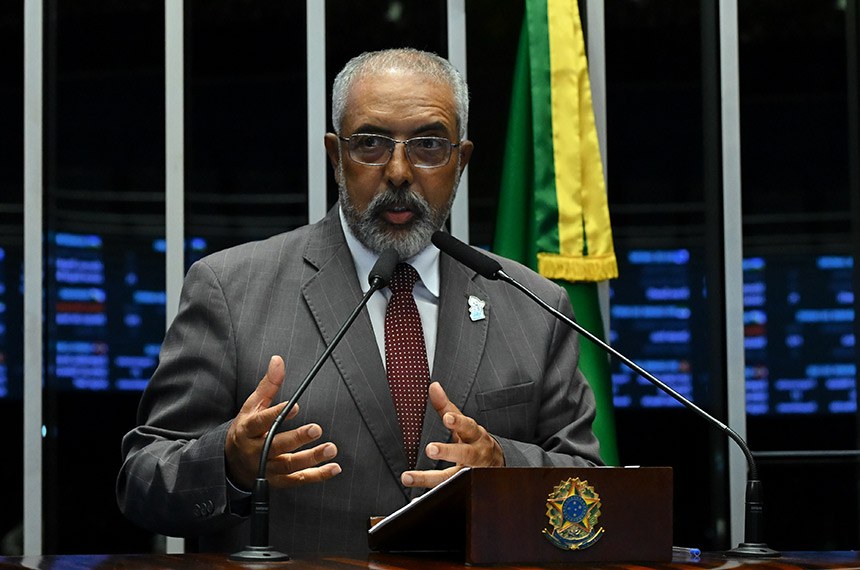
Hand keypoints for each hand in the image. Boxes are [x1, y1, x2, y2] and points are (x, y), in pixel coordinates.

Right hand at [224, 355, 340, 489]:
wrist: (232, 463)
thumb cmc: (247, 428)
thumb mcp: (252, 406)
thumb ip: (268, 385)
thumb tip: (278, 360)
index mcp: (247, 430)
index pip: (260, 422)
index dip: (275, 415)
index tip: (294, 407)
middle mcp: (255, 451)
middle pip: (276, 446)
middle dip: (297, 438)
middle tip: (316, 429)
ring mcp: (266, 469)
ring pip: (289, 465)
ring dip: (311, 458)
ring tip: (331, 448)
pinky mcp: (277, 481)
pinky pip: (298, 480)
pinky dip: (317, 475)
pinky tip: (334, 467)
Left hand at [401, 381, 503, 488]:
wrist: (496, 466)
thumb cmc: (476, 442)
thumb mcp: (465, 425)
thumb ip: (447, 407)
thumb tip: (433, 387)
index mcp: (476, 436)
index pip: (468, 427)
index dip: (458, 422)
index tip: (447, 418)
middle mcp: (476, 455)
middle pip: (465, 454)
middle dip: (448, 451)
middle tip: (431, 448)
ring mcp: (471, 474)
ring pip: (453, 478)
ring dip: (430, 479)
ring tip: (409, 476)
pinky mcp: (464, 488)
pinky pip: (449, 493)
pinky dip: (434, 496)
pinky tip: (417, 497)